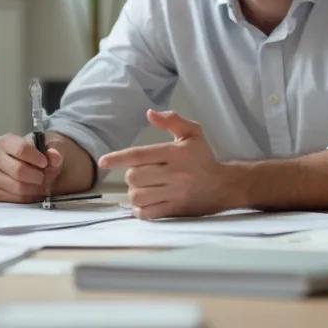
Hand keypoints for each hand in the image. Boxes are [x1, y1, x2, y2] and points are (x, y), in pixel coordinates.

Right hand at [0, 132, 63, 202]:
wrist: (35, 167)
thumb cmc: (40, 155)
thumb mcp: (52, 147)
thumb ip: (55, 150)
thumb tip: (53, 155)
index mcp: (6, 141)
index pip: (20, 149)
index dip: (36, 158)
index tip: (45, 163)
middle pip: (19, 170)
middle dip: (37, 176)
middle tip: (44, 176)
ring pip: (17, 187)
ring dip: (34, 188)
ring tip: (40, 184)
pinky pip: (14, 199)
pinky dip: (28, 198)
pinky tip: (32, 191)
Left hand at [97, 110, 238, 219]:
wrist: (224, 186)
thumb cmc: (203, 158)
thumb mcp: (193, 133)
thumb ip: (172, 121)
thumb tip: (150, 113)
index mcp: (175, 153)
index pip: (140, 155)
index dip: (118, 158)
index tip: (102, 162)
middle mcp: (174, 173)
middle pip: (135, 177)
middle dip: (131, 176)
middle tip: (141, 175)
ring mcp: (175, 194)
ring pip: (138, 196)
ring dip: (134, 194)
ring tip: (142, 189)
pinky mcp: (176, 210)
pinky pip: (148, 214)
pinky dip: (140, 210)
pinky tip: (145, 204)